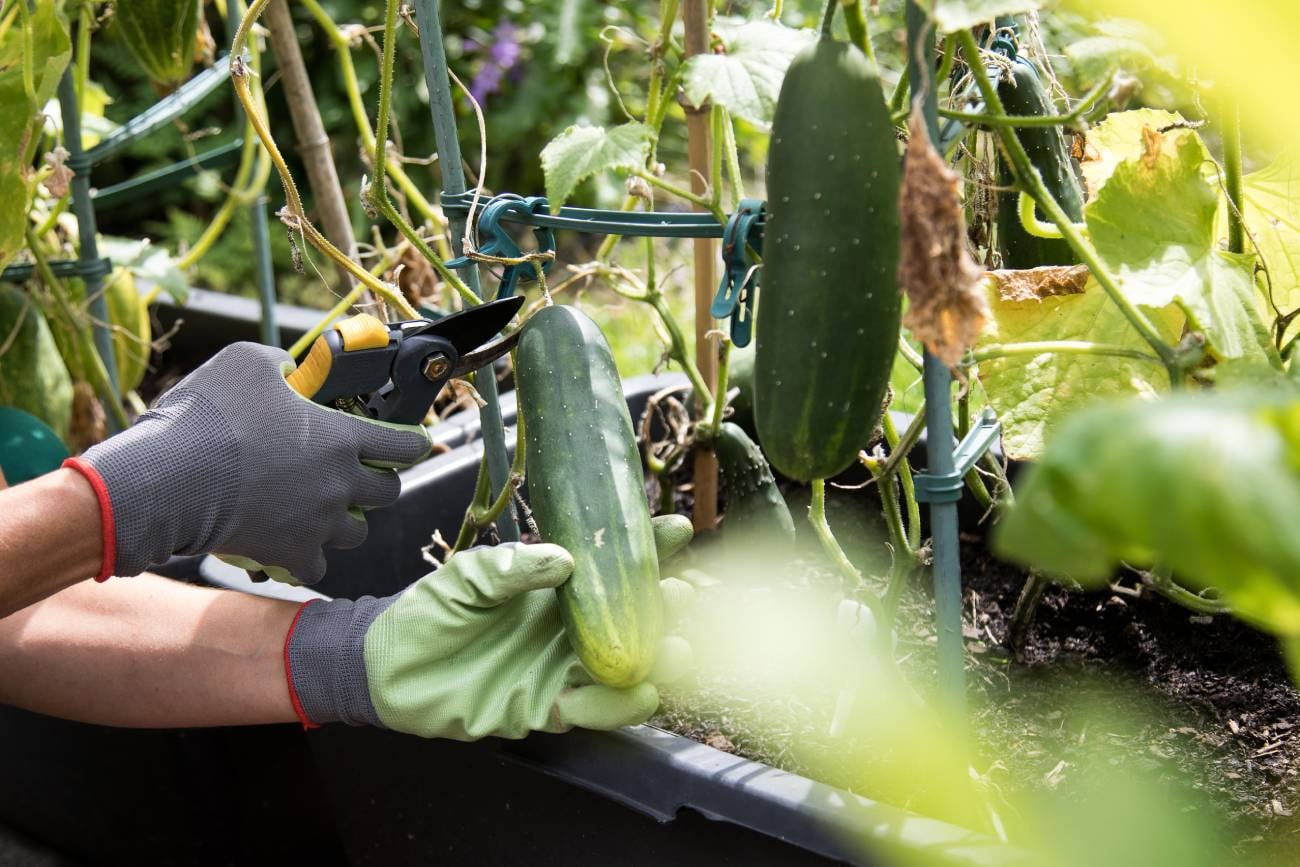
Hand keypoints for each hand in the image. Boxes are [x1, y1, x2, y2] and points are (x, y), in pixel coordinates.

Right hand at [66, 342, 430, 583]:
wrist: (169, 478)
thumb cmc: (208, 415)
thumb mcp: (247, 363)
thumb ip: (282, 365)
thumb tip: (291, 372)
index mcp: (340, 436)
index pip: (405, 444)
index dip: (413, 442)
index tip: (414, 443)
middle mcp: (339, 482)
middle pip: (389, 492)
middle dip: (380, 482)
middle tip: (359, 474)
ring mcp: (319, 523)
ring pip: (357, 531)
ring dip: (347, 521)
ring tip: (323, 510)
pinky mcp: (291, 554)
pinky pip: (318, 567)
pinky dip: (309, 559)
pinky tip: (293, 546)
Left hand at [284, 515, 693, 739]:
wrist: (388, 667)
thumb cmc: (428, 612)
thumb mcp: (466, 577)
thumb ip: (511, 567)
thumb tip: (562, 560)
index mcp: (553, 588)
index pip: (610, 565)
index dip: (647, 547)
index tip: (676, 529)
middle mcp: (566, 628)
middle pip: (630, 617)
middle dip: (664, 606)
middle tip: (683, 594)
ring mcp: (559, 668)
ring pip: (623, 666)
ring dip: (656, 660)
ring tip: (677, 650)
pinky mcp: (545, 708)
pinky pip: (593, 710)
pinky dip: (619, 706)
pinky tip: (639, 694)